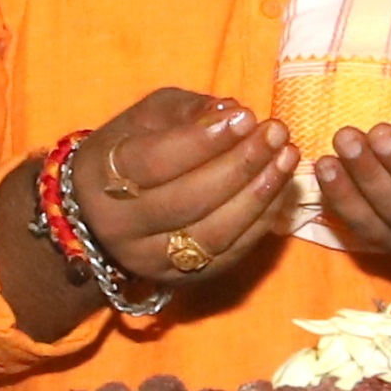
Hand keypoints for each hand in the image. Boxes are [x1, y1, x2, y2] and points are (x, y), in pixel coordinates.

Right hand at [0, 87, 297, 338]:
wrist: (103, 217)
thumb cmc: (129, 153)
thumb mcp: (144, 119)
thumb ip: (185, 111)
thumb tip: (232, 112)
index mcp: (102, 180)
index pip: (156, 162)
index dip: (204, 141)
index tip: (246, 117)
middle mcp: (123, 228)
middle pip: (189, 200)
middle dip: (241, 164)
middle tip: (277, 132)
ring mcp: (154, 260)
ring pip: (215, 232)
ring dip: (260, 194)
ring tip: (287, 157)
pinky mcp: (185, 280)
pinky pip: (232, 252)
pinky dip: (262, 219)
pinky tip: (281, 189)